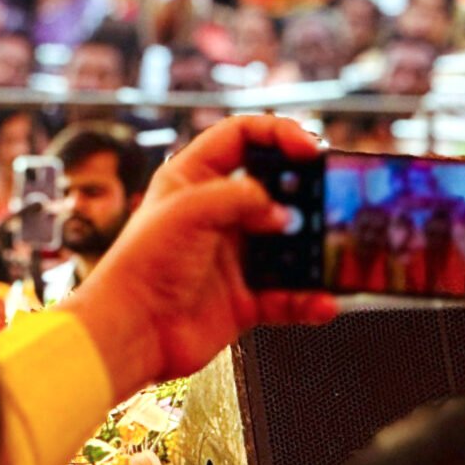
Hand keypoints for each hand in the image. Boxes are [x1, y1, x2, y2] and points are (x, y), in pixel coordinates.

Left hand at [61, 115, 337, 398]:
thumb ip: (239, 198)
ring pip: (288, 245)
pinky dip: (309, 299)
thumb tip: (281, 210)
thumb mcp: (187, 211)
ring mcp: (232, 258)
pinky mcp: (244, 299)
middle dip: (305, 194)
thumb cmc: (141, 265)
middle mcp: (216, 216)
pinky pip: (289, 297)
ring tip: (331, 253)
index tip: (309, 148)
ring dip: (313, 250)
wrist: (132, 330)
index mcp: (193, 180)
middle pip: (274, 190)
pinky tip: (323, 301)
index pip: (241, 138)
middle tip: (331, 200)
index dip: (277, 134)